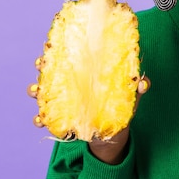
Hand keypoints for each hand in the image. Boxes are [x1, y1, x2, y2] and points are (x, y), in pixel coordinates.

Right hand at [27, 57, 149, 163]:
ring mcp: (64, 100)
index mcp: (87, 70)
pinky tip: (40, 119)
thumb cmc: (122, 105)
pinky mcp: (60, 119)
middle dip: (42, 65)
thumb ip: (138, 87)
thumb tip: (142, 83)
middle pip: (51, 69)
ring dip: (36, 89)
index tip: (53, 44)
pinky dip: (39, 118)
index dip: (61, 47)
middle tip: (41, 64)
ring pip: (42, 91)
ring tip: (36, 91)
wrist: (114, 133)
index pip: (71, 54)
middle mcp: (71, 82)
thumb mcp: (131, 94)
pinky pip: (44, 117)